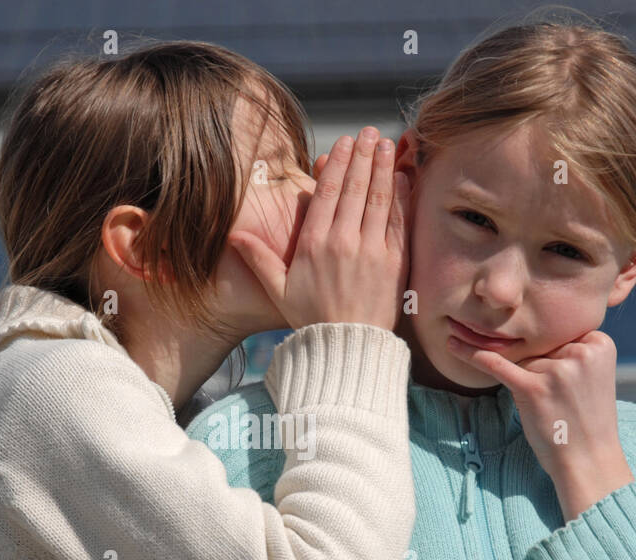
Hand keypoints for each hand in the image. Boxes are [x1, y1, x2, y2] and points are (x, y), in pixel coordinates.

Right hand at [227, 127, 408, 331]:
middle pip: (354, 188)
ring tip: (387, 144)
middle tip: (369, 133)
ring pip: (378, 199)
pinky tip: (402, 178)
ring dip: (384, 168)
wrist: (348, 349)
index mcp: (314, 245)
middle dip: (362, 156)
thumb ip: (259, 259)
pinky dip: (401, 197)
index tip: (342, 143)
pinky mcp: (395, 263)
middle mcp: (344, 243)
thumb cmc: (311, 321)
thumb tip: (233, 236)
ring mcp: (372, 251)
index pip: (327, 194)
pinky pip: (398, 222)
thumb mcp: (279, 291)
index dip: (336, 164)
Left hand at [445, 329, 634, 520]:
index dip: (559, 359)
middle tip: (565, 402)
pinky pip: (496, 365)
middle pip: (541, 348)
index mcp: (600, 343)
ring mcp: (557, 369)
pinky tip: (451, 345)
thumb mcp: (591, 375)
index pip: (560, 335)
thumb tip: (525, 335)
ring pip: (524, 361)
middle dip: (544, 373)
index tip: (571, 384)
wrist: (589, 460)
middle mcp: (581, 351)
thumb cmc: (586, 420)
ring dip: (530, 384)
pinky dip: (471, 355)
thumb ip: (569, 352)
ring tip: (554, 408)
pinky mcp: (532, 388)